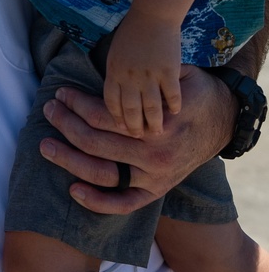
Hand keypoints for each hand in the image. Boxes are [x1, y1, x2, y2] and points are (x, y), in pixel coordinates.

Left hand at [40, 64, 235, 214]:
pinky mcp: (155, 191)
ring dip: (67, 159)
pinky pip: (122, 204)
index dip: (77, 103)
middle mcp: (155, 153)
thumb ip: (149, 76)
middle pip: (95, 141)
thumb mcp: (180, 75)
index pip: (105, 115)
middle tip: (49, 110)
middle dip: (65, 124)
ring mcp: (155, 176)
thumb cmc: (196, 93)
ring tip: (45, 145)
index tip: (61, 93)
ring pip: (101, 172)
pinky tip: (72, 190)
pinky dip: (96, 202)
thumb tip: (117, 66)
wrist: (226, 122)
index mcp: (159, 123)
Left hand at [103, 11, 182, 134]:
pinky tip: (175, 113)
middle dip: (133, 127)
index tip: (120, 128)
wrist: (153, 13)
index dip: (116, 118)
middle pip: (129, 110)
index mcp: (114, 72)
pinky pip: (171, 95)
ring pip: (150, 108)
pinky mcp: (168, 71)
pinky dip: (173, 106)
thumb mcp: (116, 54)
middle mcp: (129, 77)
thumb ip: (116, 76)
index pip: (110, 104)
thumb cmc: (133, 32)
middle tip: (139, 136)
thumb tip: (115, 98)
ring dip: (153, 122)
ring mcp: (149, 75)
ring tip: (157, 132)